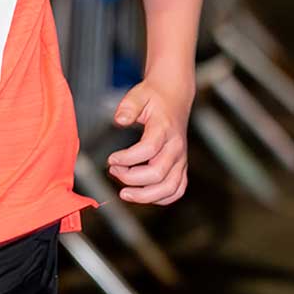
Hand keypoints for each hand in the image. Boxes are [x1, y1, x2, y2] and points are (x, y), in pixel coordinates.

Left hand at [106, 77, 191, 206]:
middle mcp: (176, 147)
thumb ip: (128, 107)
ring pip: (170, 188)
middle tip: (113, 171)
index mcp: (164, 129)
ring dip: (145, 196)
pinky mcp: (181, 167)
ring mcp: (181, 159)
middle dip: (131, 178)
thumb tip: (119, 121)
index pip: (148, 150)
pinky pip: (177, 190)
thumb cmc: (153, 97)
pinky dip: (161, 198)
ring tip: (125, 192)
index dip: (127, 159)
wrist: (175, 96)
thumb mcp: (138, 95)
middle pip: (158, 174)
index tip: (111, 159)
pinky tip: (142, 194)